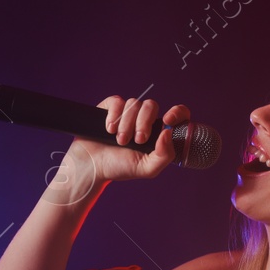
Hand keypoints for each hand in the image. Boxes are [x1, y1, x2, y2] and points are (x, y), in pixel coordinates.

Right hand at [57, 95, 190, 185]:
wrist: (91, 167)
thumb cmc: (120, 168)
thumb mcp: (147, 168)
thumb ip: (164, 155)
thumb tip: (168, 131)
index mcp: (157, 132)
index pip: (177, 113)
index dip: (177, 112)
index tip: (168, 120)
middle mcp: (143, 120)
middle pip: (151, 105)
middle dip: (144, 123)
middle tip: (137, 140)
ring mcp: (126, 112)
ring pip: (133, 103)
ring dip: (126, 124)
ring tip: (119, 141)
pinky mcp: (110, 108)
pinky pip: (117, 101)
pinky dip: (114, 115)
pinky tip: (109, 129)